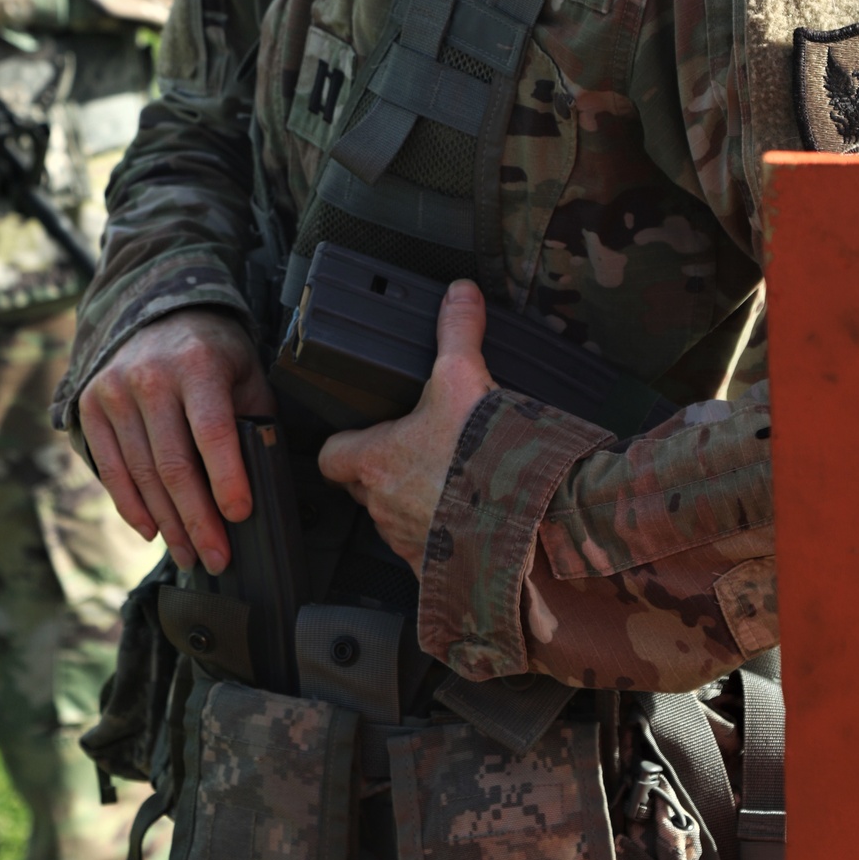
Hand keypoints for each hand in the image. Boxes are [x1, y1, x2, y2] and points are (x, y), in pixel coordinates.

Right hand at [78, 308, 274, 573]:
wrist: (156, 311)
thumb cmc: (213, 352)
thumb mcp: (245, 372)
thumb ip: (253, 419)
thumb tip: (265, 481)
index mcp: (197, 365)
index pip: (213, 432)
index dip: (227, 479)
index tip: (241, 516)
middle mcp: (150, 377)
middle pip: (174, 465)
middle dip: (198, 520)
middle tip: (217, 558)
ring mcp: (114, 392)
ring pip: (143, 474)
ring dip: (168, 524)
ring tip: (190, 553)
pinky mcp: (91, 406)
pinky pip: (111, 470)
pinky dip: (132, 507)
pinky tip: (153, 531)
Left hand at [319, 281, 493, 569]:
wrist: (527, 520)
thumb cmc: (483, 454)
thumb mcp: (465, 376)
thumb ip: (457, 331)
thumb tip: (459, 292)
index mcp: (375, 459)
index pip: (331, 455)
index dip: (343, 443)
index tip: (358, 433)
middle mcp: (383, 505)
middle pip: (364, 487)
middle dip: (384, 472)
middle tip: (415, 451)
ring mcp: (408, 540)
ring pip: (396, 520)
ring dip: (415, 503)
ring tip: (449, 482)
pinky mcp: (439, 568)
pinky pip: (429, 553)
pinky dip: (444, 537)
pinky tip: (471, 519)